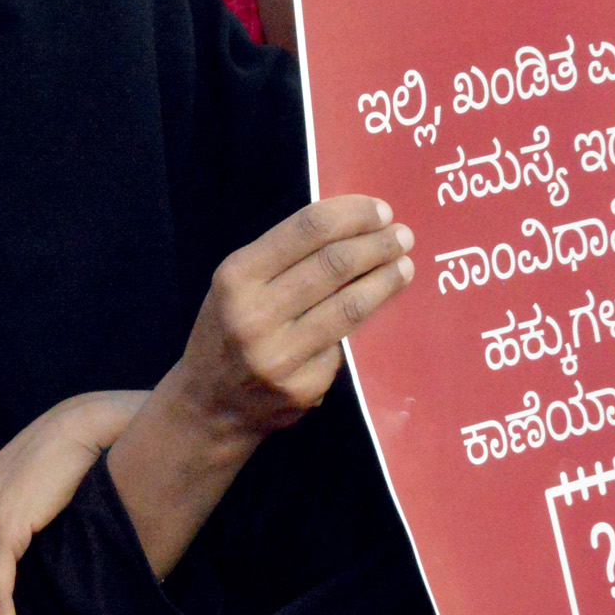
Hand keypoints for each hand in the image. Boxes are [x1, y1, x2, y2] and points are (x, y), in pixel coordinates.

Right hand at [177, 195, 412, 439]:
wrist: (210, 404)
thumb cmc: (227, 331)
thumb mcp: (236, 286)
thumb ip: (281, 258)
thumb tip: (350, 227)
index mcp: (237, 277)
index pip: (307, 230)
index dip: (352, 215)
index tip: (381, 210)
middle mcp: (255, 314)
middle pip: (334, 264)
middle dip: (377, 244)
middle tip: (403, 235)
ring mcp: (280, 355)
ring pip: (350, 306)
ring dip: (385, 280)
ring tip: (404, 266)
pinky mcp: (304, 386)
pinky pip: (346, 346)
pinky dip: (365, 324)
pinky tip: (378, 312)